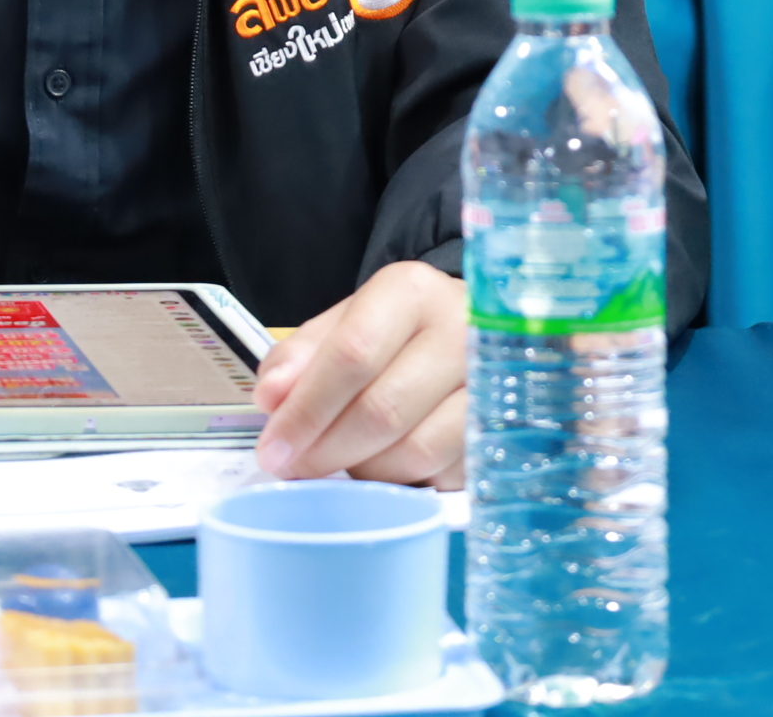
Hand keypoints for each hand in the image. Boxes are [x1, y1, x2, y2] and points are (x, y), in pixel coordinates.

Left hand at [253, 262, 467, 486]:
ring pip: (414, 450)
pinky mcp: (499, 429)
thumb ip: (298, 358)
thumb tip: (272, 398)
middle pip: (383, 408)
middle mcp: (461, 330)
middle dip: (326, 450)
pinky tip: (385, 463)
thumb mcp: (339, 328)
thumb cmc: (391, 335)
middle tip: (294, 468)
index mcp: (412, 293)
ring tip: (343, 459)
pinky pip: (439, 473)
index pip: (354, 353)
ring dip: (364, 470)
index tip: (273, 446)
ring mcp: (489, 383)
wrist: (463, 337)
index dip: (307, 408)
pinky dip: (401, 479)